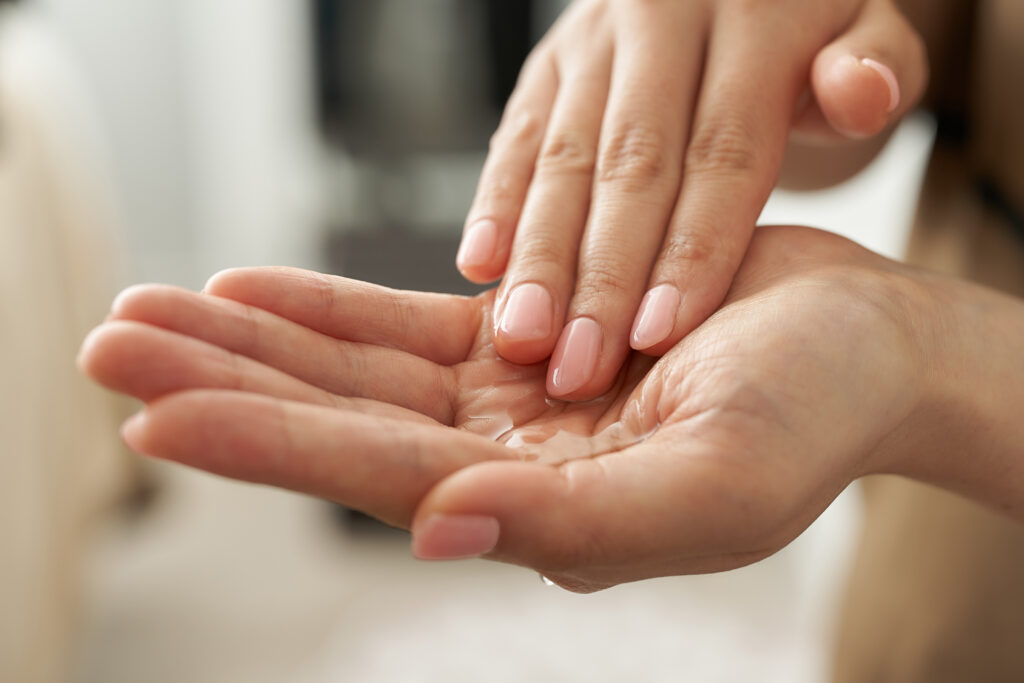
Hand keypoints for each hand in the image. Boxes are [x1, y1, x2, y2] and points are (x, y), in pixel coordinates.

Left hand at [80, 226, 942, 591]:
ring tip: (150, 310)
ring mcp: (504, 397)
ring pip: (349, 369)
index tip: (153, 414)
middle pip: (331, 420)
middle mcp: (502, 459)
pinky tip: (253, 289)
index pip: (371, 477)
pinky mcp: (521, 335)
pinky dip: (326, 308)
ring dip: (250, 340)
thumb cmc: (815, 419)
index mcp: (539, 509)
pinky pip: (403, 323)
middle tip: (108, 344)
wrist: (862, 345)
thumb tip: (439, 532)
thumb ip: (576, 525)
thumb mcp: (715, 487)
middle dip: (219, 383)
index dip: (262, 445)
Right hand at [457, 0, 926, 399]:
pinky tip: (480, 267)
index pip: (722, 151)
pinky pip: (516, 138)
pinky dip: (495, 205)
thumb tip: (858, 91)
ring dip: (538, 256)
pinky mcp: (549, 64)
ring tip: (523, 338)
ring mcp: (595, 41)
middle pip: (630, 166)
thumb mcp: (869, 34)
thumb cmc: (810, 34)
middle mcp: (662, 19)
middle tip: (578, 367)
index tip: (662, 337)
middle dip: (602, 276)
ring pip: (561, 158)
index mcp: (753, 16)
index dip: (691, 248)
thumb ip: (876, 67)